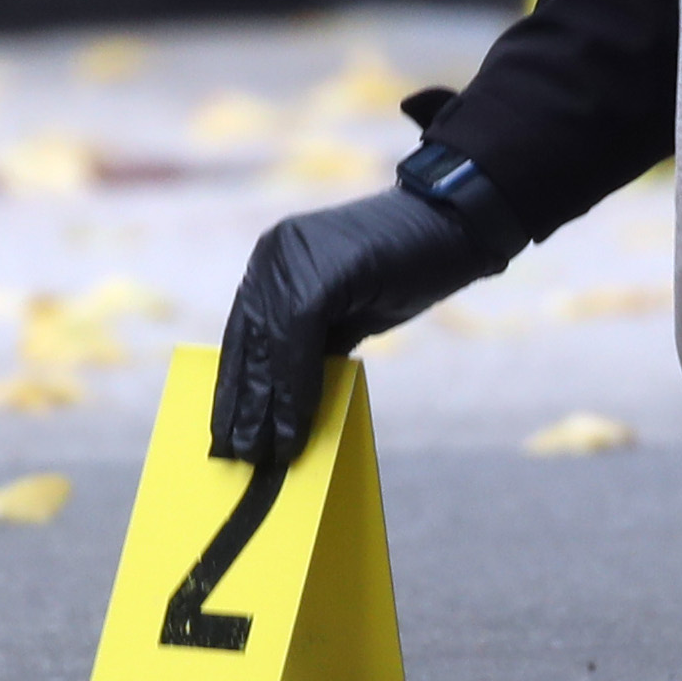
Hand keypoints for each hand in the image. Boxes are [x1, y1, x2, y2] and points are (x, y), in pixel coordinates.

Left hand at [209, 171, 523, 462]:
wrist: (455, 226)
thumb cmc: (409, 267)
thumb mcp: (350, 309)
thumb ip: (316, 342)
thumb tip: (288, 397)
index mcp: (277, 260)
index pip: (244, 333)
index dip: (235, 385)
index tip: (226, 428)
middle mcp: (275, 255)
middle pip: (251, 342)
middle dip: (246, 402)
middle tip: (240, 454)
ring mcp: (294, 259)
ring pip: (269, 345)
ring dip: (269, 405)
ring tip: (267, 453)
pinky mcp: (319, 272)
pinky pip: (297, 341)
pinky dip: (298, 388)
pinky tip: (298, 426)